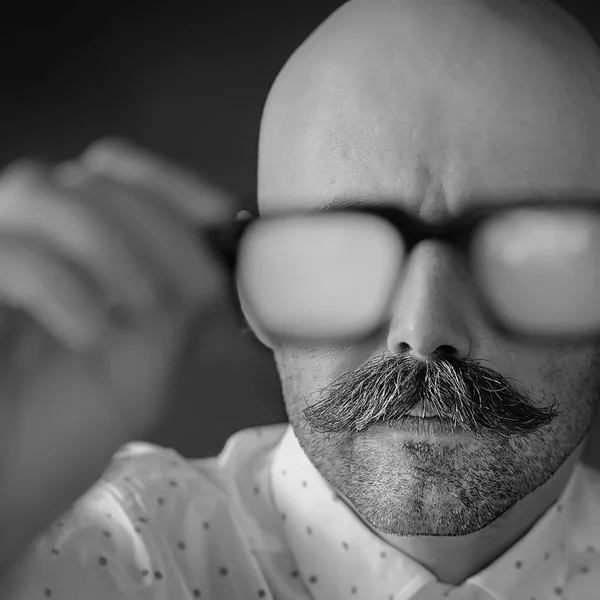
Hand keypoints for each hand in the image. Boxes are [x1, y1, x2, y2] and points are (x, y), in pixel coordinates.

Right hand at [0, 139, 234, 569]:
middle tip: (187, 289)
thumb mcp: (145, 357)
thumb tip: (217, 249)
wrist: (4, 489)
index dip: (169, 183)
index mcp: (76, 251)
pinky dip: (60, 284)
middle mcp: (28, 238)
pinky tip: (92, 333)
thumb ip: (176, 298)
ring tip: (142, 309)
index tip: (219, 215)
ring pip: (39, 191)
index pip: (114, 172)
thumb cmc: (67, 430)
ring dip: (108, 245)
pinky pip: (7, 252)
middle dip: (154, 225)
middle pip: (88, 179)